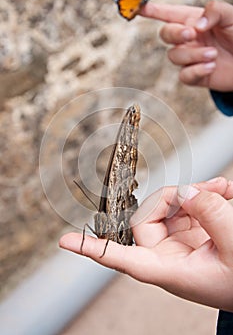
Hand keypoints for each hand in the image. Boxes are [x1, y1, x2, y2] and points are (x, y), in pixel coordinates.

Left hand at [60, 177, 232, 310]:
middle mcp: (170, 255)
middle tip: (205, 189)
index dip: (92, 249)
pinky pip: (188, 207)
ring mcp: (181, 242)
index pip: (122, 258)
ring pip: (167, 208)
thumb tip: (187, 191)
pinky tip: (224, 191)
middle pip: (146, 218)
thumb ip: (209, 215)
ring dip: (194, 193)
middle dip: (171, 197)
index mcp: (170, 270)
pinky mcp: (195, 233)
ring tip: (222, 189)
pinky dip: (206, 195)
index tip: (64, 241)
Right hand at [140, 1, 232, 90]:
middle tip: (191, 34)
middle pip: (166, 34)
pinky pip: (184, 75)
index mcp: (194, 21)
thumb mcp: (231, 16)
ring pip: (175, 56)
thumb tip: (195, 26)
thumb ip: (213, 12)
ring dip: (193, 55)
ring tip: (213, 54)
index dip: (154, 10)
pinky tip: (211, 67)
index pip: (169, 14)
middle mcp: (188, 39)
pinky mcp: (195, 76)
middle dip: (175, 34)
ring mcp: (190, 58)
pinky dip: (196, 71)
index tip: (140, 7)